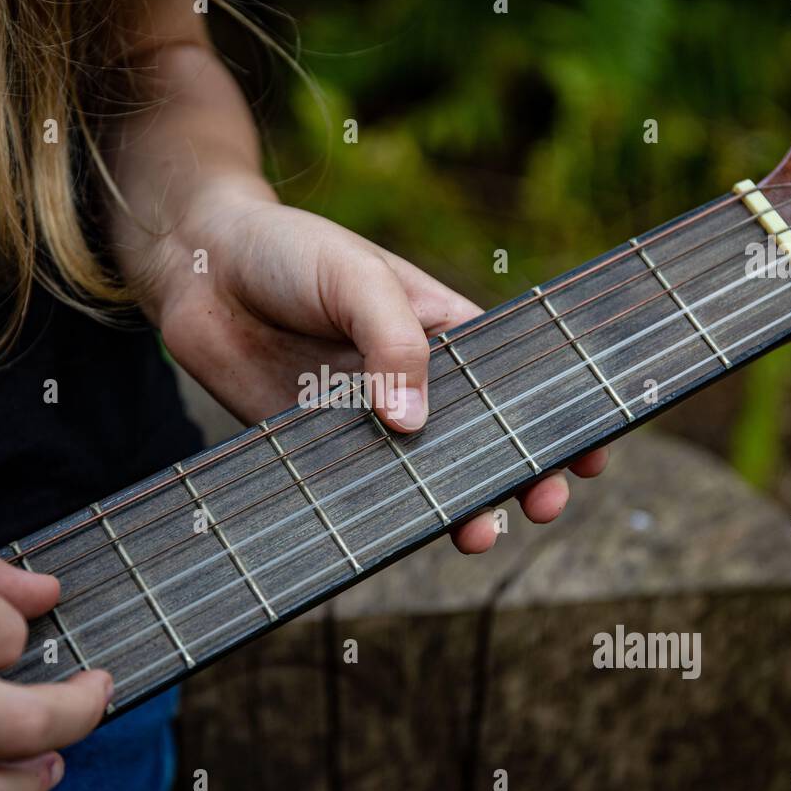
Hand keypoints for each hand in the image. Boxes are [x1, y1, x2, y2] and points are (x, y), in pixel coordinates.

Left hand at [132, 178, 608, 553]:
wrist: (199, 266)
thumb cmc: (290, 251)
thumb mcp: (356, 278)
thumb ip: (391, 344)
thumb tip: (414, 425)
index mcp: (442, 334)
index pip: (515, 382)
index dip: (556, 420)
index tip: (590, 455)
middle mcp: (411, 383)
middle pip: (479, 442)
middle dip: (519, 476)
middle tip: (541, 504)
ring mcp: (365, 419)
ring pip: (422, 477)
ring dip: (455, 508)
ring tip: (476, 533)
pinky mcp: (315, 447)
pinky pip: (354, 489)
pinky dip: (379, 518)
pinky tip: (397, 539)